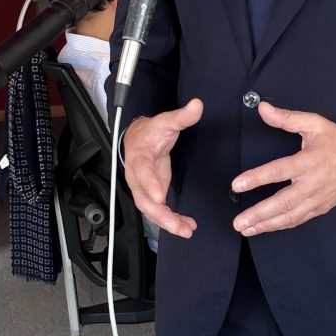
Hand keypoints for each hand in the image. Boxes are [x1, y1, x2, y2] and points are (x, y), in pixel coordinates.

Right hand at [123, 98, 202, 238]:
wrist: (137, 139)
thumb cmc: (151, 132)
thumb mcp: (166, 121)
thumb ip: (181, 116)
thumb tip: (198, 105)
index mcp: (139, 157)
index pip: (142, 172)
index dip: (150, 185)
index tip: (160, 197)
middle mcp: (137, 177)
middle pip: (143, 199)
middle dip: (160, 214)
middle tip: (176, 224)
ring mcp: (143, 188)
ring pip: (150, 210)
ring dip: (167, 222)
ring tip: (186, 231)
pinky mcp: (151, 194)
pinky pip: (158, 211)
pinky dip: (171, 221)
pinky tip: (187, 227)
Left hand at [230, 102, 335, 236]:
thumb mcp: (314, 123)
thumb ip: (287, 118)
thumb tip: (262, 109)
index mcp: (308, 162)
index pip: (278, 171)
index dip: (256, 178)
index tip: (237, 185)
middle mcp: (312, 184)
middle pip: (282, 203)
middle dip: (258, 214)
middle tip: (238, 222)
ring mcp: (317, 199)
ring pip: (289, 217)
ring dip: (266, 225)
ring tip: (246, 229)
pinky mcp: (320, 208)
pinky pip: (298, 220)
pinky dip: (280, 226)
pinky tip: (265, 228)